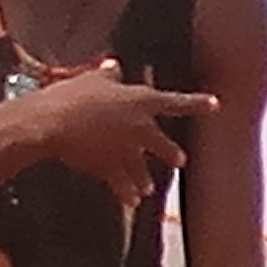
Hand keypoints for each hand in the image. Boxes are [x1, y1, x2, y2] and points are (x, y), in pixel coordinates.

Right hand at [24, 62, 214, 196]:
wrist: (51, 124)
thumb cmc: (70, 96)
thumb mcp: (91, 79)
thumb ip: (108, 75)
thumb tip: (113, 65)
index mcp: (141, 101)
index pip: (176, 102)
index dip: (197, 103)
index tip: (215, 104)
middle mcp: (141, 127)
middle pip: (163, 144)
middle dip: (171, 153)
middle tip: (180, 160)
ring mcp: (127, 150)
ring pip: (142, 168)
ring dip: (145, 179)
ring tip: (148, 188)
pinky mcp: (110, 167)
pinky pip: (122, 184)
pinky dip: (127, 193)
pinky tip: (131, 201)